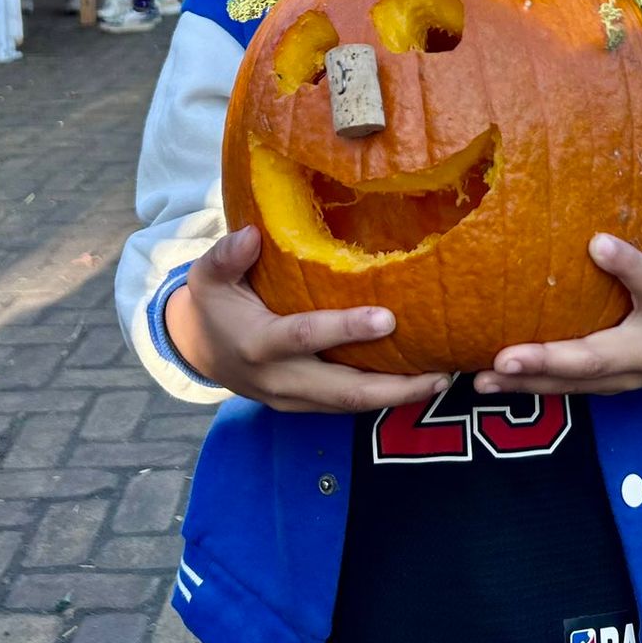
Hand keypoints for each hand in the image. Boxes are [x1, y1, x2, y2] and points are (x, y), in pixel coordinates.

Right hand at [165, 227, 448, 412]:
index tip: (388, 318)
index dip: (346, 329)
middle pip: (342, 391)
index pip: (305, 336)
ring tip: (442, 379)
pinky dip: (383, 398)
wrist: (199, 352)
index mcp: (258, 344)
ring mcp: (293, 400)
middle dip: (394, 386)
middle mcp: (279, 380)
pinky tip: (418, 383)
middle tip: (441, 373)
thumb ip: (226, 257)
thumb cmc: (212, 305)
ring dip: (398, 396)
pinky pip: (347, 406)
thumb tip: (251, 235)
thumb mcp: (207, 277)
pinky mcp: (304, 407)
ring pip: (351, 405)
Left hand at [473, 208, 641, 395]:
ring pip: (572, 384)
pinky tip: (486, 381)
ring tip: (483, 377)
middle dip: (550, 360)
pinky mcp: (604, 388)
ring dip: (527, 382)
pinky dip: (527, 388)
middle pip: (596, 358)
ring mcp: (623, 377)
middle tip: (507, 356)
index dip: (629, 267)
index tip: (598, 242)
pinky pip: (564, 390)